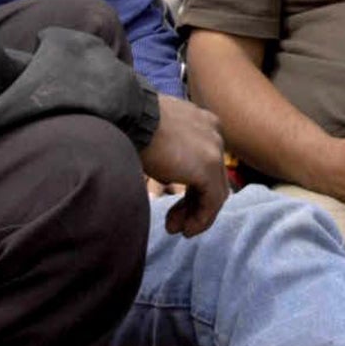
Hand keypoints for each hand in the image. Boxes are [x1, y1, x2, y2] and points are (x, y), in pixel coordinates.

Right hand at [137, 95, 229, 235]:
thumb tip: (166, 170)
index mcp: (203, 122)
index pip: (205, 162)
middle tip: (174, 223)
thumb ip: (170, 150)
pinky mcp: (210, 167)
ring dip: (196, 215)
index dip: (192, 187)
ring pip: (215, 192)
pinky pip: (212, 201)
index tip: (173, 201)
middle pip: (212, 178)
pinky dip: (201, 219)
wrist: (129, 115)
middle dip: (192, 204)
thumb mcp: (156, 134)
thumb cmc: (131, 122)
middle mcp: (214, 133)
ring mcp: (214, 149)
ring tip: (179, 230)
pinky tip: (186, 230)